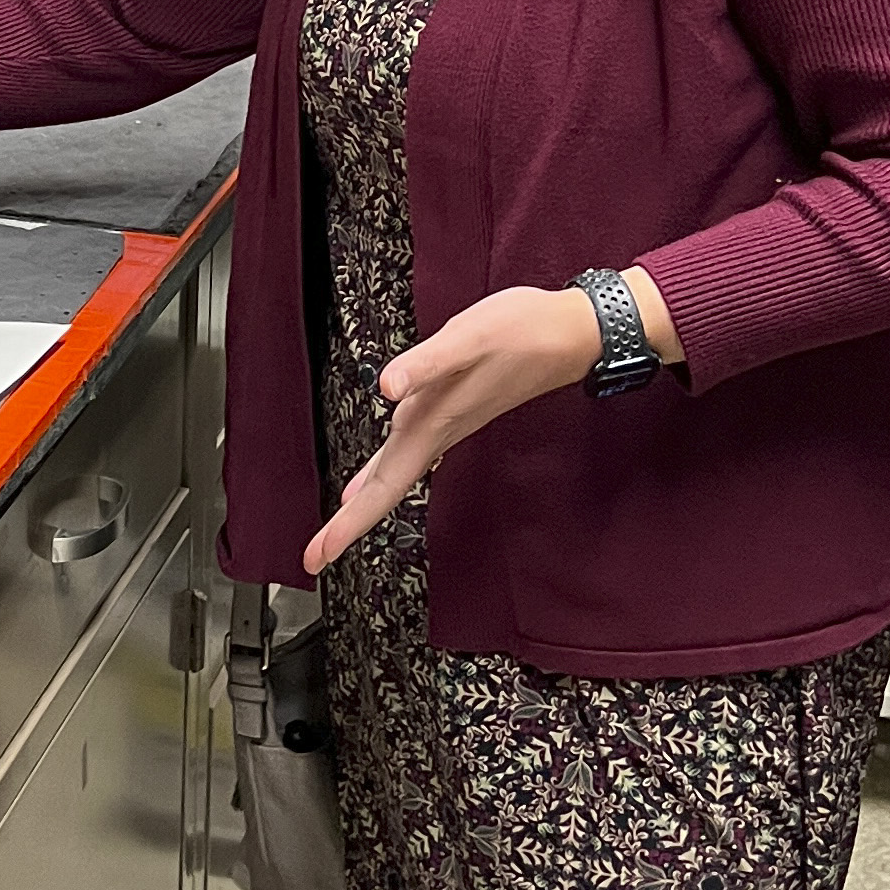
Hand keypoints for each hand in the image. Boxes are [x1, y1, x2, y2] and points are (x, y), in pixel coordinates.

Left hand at [301, 280, 652, 575]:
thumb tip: (386, 388)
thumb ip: (426, 365)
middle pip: (386, 488)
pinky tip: (372, 478)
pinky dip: (384, 470)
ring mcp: (446, 422)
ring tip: (336, 528)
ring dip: (365, 502)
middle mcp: (437, 429)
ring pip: (396, 473)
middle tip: (316, 557)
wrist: (573, 333)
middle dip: (349, 524)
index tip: (321, 555)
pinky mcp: (452, 407)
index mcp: (434, 421)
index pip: (385, 485)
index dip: (350, 523)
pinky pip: (409, 451)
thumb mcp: (470, 338)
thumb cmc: (525, 332)